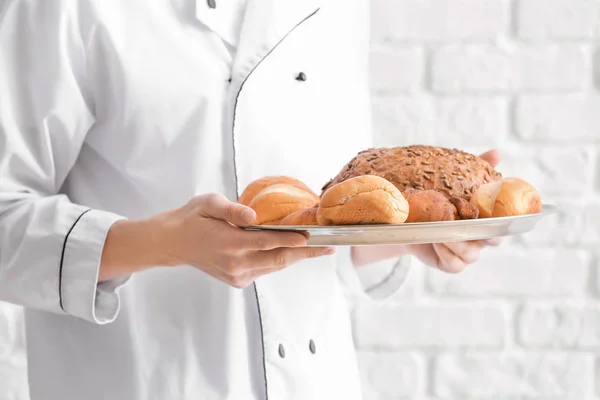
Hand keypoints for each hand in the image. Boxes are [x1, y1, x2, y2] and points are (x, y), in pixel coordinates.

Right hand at [101, 193, 333, 286]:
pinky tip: (292, 251)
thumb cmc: (192, 218)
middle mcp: (236, 264)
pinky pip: (265, 270)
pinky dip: (279, 260)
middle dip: (306, 253)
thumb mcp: (209, 203)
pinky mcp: (237, 280)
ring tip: (318, 249)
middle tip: (329, 247)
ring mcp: (237, 275)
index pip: (268, 242)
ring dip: (296, 257)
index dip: (292, 240)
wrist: (173, 243)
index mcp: (230, 243)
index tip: (312, 237)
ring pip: (274, 267)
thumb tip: (254, 215)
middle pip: (278, 260)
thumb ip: (232, 209)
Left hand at [406, 149, 502, 272]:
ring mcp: (466, 252)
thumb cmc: (438, 200)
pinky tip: (435, 240)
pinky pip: (455, 264)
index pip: (505, 223)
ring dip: (456, 241)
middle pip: (493, 240)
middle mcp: (480, 238)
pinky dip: (446, 253)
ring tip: (440, 229)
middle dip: (480, 232)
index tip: (496, 212)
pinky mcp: (450, 263)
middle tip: (465, 221)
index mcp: (486, 219)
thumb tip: (496, 153)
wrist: (409, 219)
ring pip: (472, 254)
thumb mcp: (455, 182)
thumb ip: (477, 170)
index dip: (505, 220)